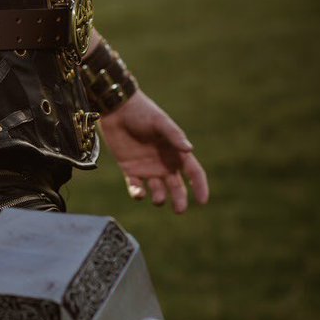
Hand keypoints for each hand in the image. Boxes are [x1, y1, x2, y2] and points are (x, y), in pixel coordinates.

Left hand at [98, 90, 208, 213]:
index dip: (200, 186)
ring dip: (159, 197)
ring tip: (158, 198)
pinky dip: (138, 193)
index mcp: (175, 152)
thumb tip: (189, 149)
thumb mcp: (160, 122)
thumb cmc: (142, 112)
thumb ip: (173, 135)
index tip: (203, 200)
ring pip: (158, 190)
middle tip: (179, 210)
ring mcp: (147, 168)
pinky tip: (138, 192)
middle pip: (177, 187)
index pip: (193, 172)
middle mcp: (164, 163)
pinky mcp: (130, 170)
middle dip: (180, 199)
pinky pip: (136, 187)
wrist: (116, 109)